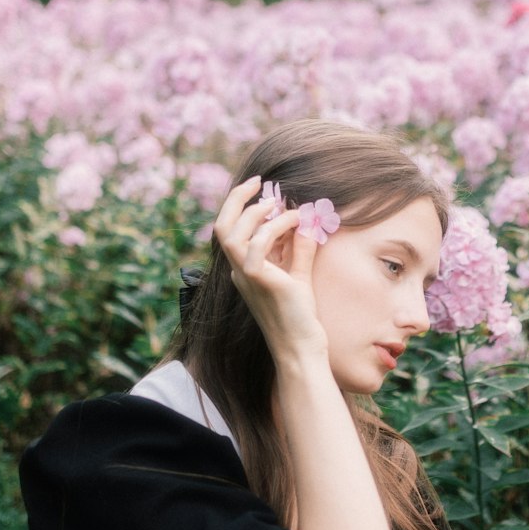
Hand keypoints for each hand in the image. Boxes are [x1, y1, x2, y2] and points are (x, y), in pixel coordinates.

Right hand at [212, 176, 327, 362]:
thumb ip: (300, 248)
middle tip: (259, 182)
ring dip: (255, 211)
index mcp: (244, 268)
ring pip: (231, 232)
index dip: (242, 205)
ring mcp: (245, 275)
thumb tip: (307, 220)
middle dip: (236, 198)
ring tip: (280, 204)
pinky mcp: (258, 280)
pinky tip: (295, 221)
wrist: (300, 346)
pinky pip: (257, 243)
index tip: (261, 189)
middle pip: (221, 226)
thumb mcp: (299, 274)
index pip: (231, 229)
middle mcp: (238, 270)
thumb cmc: (299, 316)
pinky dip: (276, 226)